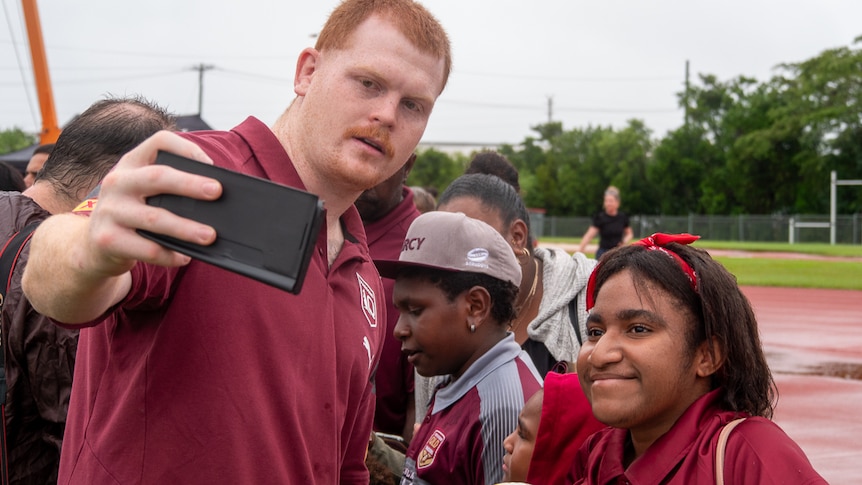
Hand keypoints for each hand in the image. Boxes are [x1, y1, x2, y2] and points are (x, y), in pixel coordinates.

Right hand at [85, 131, 222, 273]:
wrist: (92, 246)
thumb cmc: (132, 214)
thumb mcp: (142, 191)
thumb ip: (169, 188)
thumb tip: (213, 198)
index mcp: (131, 163)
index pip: (159, 142)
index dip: (186, 148)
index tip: (210, 165)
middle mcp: (117, 182)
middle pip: (157, 177)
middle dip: (190, 184)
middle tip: (217, 192)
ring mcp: (110, 211)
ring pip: (155, 218)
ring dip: (186, 228)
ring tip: (209, 235)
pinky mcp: (108, 239)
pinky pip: (147, 248)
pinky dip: (170, 255)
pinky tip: (183, 257)